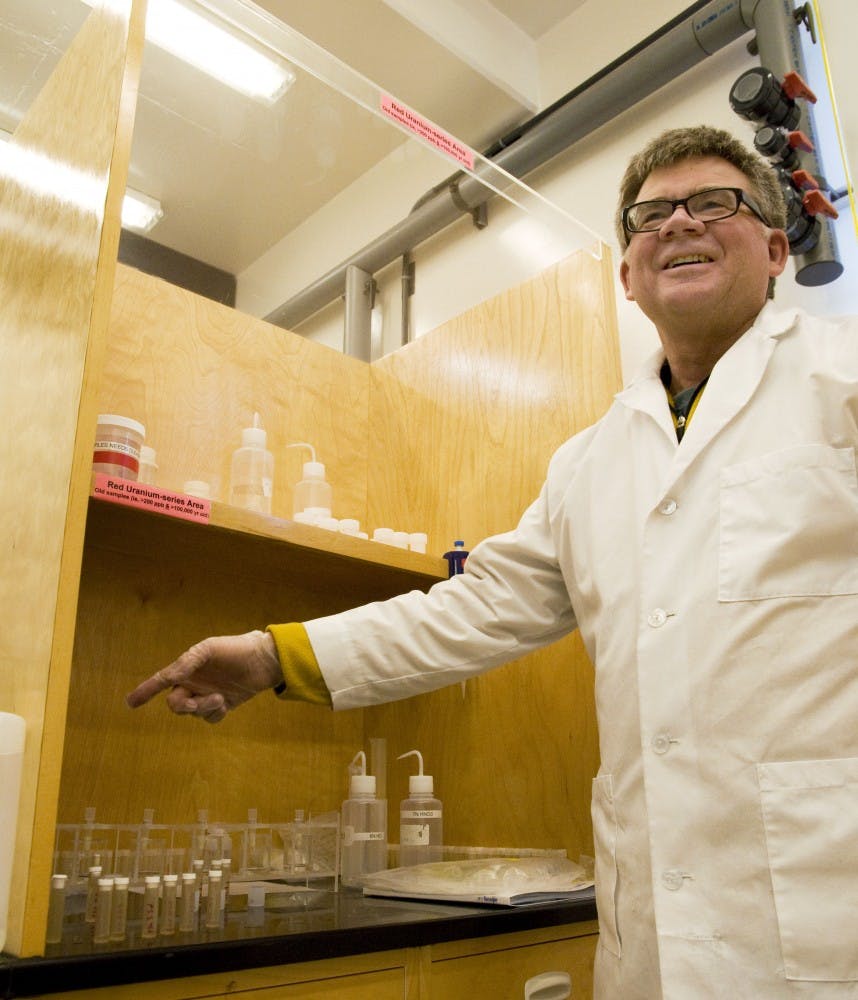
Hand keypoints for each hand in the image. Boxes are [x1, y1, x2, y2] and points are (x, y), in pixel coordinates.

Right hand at [126, 630, 283, 723]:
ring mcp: (207, 695)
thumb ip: (187, 662)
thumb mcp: (209, 650)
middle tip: (197, 702)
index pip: (161, 681)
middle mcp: (194, 683)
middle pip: (175, 704)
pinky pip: (210, 718)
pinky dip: (215, 714)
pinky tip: (225, 703)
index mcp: (187, 667)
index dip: (145, 691)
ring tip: (220, 698)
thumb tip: (168, 675)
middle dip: (183, 706)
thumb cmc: (235, 649)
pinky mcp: (222, 705)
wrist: (264, 660)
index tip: (129, 703)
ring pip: (193, 713)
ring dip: (204, 708)